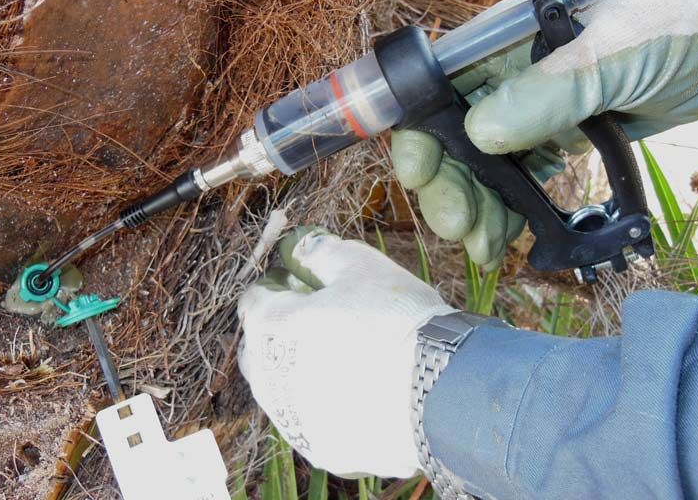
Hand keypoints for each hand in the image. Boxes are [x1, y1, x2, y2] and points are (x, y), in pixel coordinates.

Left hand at [237, 228, 453, 477]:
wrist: (443, 392)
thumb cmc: (398, 321)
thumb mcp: (360, 266)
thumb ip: (319, 252)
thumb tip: (299, 247)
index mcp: (272, 328)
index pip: (254, 301)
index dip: (276, 287)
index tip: (299, 283)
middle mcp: (270, 379)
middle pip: (258, 349)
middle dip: (278, 331)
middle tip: (317, 319)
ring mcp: (295, 421)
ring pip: (281, 391)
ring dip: (298, 371)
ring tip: (339, 358)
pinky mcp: (323, 451)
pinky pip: (312, 422)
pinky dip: (324, 406)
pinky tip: (356, 395)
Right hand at [393, 0, 697, 268]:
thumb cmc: (667, 24)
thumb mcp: (610, 51)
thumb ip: (548, 90)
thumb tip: (479, 134)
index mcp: (498, 47)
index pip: (435, 92)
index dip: (419, 133)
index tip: (419, 174)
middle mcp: (501, 82)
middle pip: (450, 141)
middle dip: (449, 187)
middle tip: (459, 228)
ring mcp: (526, 115)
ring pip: (480, 171)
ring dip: (476, 210)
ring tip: (484, 248)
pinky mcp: (550, 142)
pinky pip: (515, 183)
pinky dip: (507, 214)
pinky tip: (506, 240)